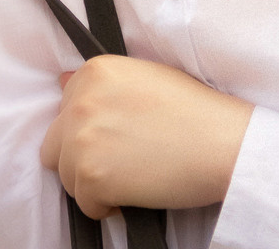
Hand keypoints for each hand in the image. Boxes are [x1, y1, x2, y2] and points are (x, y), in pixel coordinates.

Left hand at [38, 55, 253, 218]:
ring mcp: (82, 139)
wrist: (223, 142)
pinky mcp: (92, 177)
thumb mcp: (145, 79)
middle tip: (119, 162)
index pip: (64, 109)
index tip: (115, 137)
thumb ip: (101, 84)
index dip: (90, 129)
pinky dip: (106, 207)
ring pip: (66, 177)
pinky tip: (134, 193)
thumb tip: (62, 83)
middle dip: (81, 157)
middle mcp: (81, 102)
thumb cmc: (195, 112)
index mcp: (94, 72)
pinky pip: (85, 205)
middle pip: (55, 145)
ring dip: (93, 183)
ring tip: (131, 176)